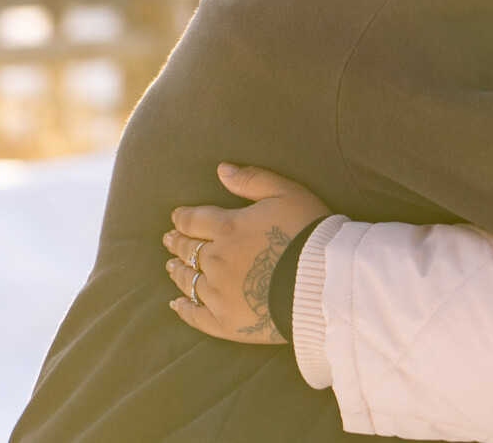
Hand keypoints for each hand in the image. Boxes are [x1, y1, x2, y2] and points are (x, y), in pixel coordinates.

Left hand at [163, 163, 330, 344]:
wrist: (322, 280)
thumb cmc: (309, 231)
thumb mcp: (287, 193)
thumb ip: (252, 180)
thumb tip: (221, 170)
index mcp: (227, 227)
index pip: (194, 221)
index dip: (182, 218)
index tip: (176, 218)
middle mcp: (216, 260)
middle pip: (187, 250)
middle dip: (177, 243)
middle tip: (169, 240)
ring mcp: (217, 293)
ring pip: (188, 280)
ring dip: (178, 271)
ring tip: (171, 267)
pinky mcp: (224, 321)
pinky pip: (195, 315)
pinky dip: (183, 308)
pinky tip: (177, 303)